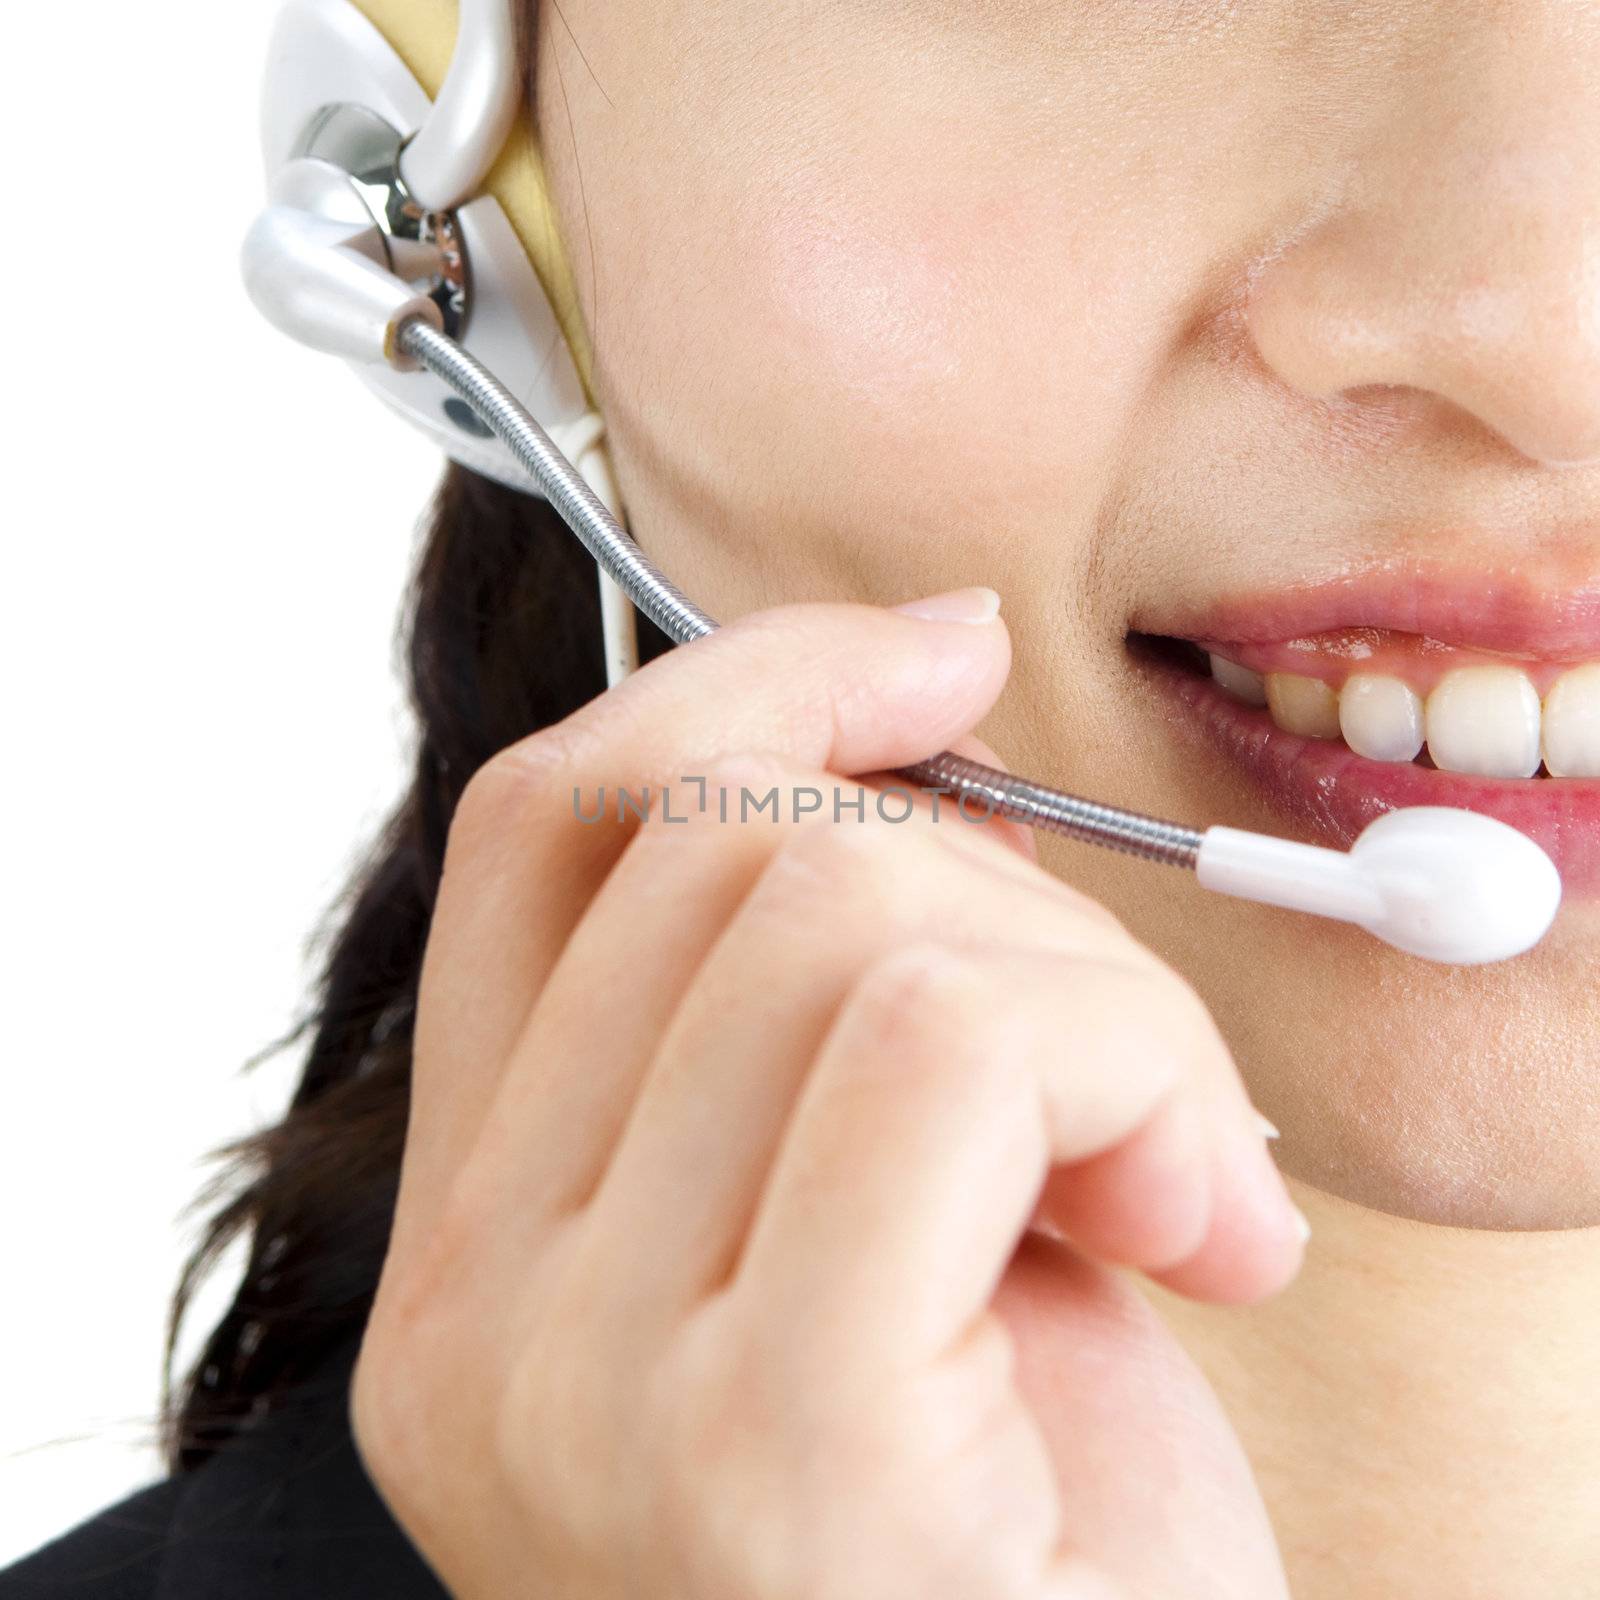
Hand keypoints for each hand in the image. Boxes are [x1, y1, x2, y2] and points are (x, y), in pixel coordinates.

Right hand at [351, 590, 1301, 1598]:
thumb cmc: (1032, 1545)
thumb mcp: (906, 1222)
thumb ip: (847, 996)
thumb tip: (915, 712)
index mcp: (485, 1250)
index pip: (545, 835)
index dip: (744, 689)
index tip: (932, 654)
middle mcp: (485, 1317)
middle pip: (724, 854)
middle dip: (997, 879)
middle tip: (1130, 1065)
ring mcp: (590, 1388)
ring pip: (846, 920)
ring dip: (1095, 998)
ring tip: (1177, 1177)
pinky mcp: (770, 1445)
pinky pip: (941, 1043)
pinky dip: (1130, 1077)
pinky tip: (1203, 1239)